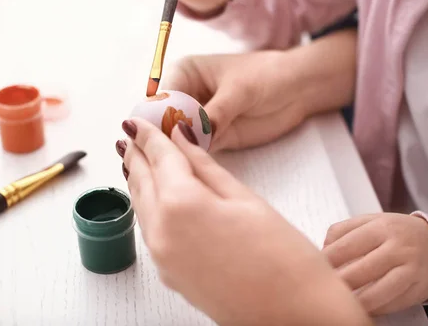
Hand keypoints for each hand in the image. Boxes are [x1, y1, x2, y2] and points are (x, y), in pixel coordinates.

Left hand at [116, 117, 371, 325]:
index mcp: (182, 204)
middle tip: (134, 135)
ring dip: (139, 179)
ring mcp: (162, 256)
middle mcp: (162, 231)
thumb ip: (205, 168)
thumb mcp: (245, 199)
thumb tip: (183, 141)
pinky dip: (149, 206)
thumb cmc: (283, 258)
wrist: (293, 316)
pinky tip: (157, 197)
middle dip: (137, 155)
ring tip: (140, 160)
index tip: (140, 121)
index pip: (158, 157)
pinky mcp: (168, 274)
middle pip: (141, 180)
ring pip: (141, 206)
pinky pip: (149, 230)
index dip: (149, 135)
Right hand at [161, 50, 307, 151]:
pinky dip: (193, 158)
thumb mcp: (239, 90)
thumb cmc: (267, 76)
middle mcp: (185, 96)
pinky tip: (191, 167)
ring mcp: (197, 119)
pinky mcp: (212, 138)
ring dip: (176, 151)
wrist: (298, 90)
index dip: (156, 116)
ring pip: (176, 138)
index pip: (160, 97)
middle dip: (162, 137)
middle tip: (165, 155)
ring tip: (176, 164)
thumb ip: (214, 112)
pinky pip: (195, 151)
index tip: (160, 135)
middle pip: (162, 120)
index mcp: (184, 73)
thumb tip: (190, 132)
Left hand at [323, 213, 427, 314]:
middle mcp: (397, 248)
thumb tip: (322, 249)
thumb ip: (343, 230)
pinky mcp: (418, 289)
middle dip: (339, 282)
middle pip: (360, 270)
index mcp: (381, 227)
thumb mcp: (371, 221)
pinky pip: (393, 303)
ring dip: (356, 300)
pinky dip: (375, 308)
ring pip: (377, 291)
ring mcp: (409, 269)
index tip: (315, 268)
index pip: (346, 245)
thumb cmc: (397, 234)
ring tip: (341, 301)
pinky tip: (362, 307)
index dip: (327, 260)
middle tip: (324, 288)